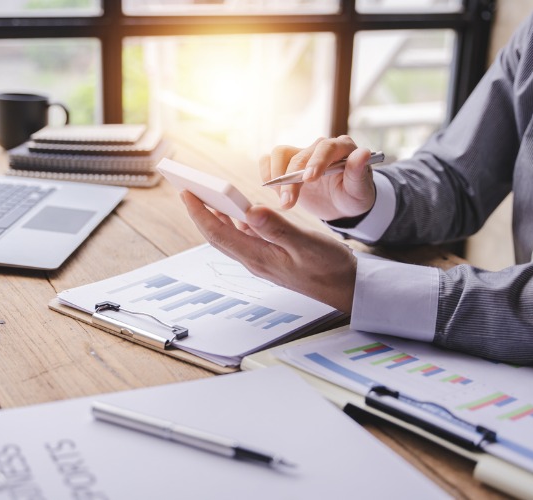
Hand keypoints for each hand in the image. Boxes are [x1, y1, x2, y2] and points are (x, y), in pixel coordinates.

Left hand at [180, 191, 356, 312]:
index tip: (186, 192)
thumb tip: (249, 210)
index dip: (199, 212)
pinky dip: (234, 221)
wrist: (345, 287)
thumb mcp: (306, 244)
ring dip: (214, 217)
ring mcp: (261, 260)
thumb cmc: (329, 266)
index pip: (218, 233)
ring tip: (204, 196)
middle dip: (200, 213)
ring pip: (229, 236)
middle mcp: (255, 260)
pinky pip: (244, 237)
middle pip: (217, 235)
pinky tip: (236, 211)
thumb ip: (277, 228)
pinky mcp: (270, 257)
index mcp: (259, 256)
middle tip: (187, 190)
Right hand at [261, 135, 375, 220]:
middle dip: (291, 180)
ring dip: (276, 177)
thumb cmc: (354, 195)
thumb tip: (363, 153)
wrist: (341, 204)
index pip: (326, 148)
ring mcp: (302, 153)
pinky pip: (269, 160)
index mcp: (342, 147)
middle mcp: (320, 146)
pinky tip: (274, 191)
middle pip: (299, 156)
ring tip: (283, 200)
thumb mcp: (361, 190)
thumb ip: (359, 172)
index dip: (316, 161)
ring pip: (280, 154)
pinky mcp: (287, 163)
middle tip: (288, 203)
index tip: (308, 179)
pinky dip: (267, 174)